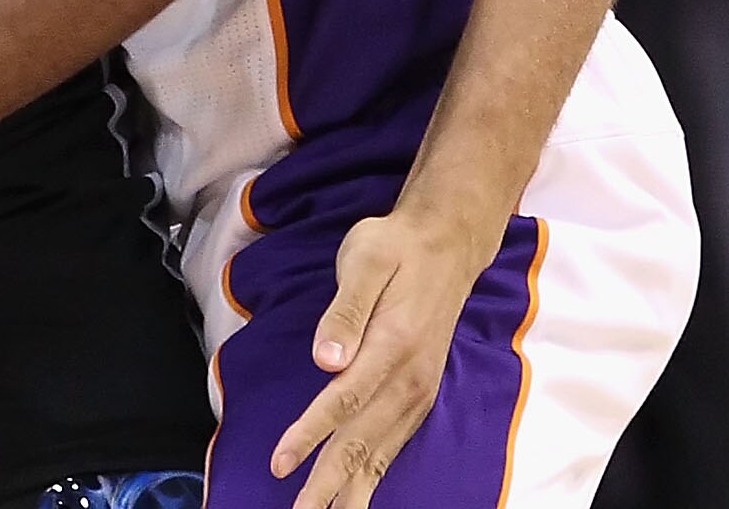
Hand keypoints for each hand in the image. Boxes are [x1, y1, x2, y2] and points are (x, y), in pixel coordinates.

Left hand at [270, 206, 494, 508]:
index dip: (310, 435)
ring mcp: (418, 390)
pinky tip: (358, 495)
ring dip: (352, 490)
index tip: (281, 463)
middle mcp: (409, 378)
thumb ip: (344, 310)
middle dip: (328, 484)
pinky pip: (394, 445)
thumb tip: (326, 358)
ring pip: (380, 452)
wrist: (447, 243)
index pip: (343, 401)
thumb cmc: (395, 246)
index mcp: (392, 345)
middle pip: (362, 441)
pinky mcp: (419, 394)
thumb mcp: (365, 258)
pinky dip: (374, 476)